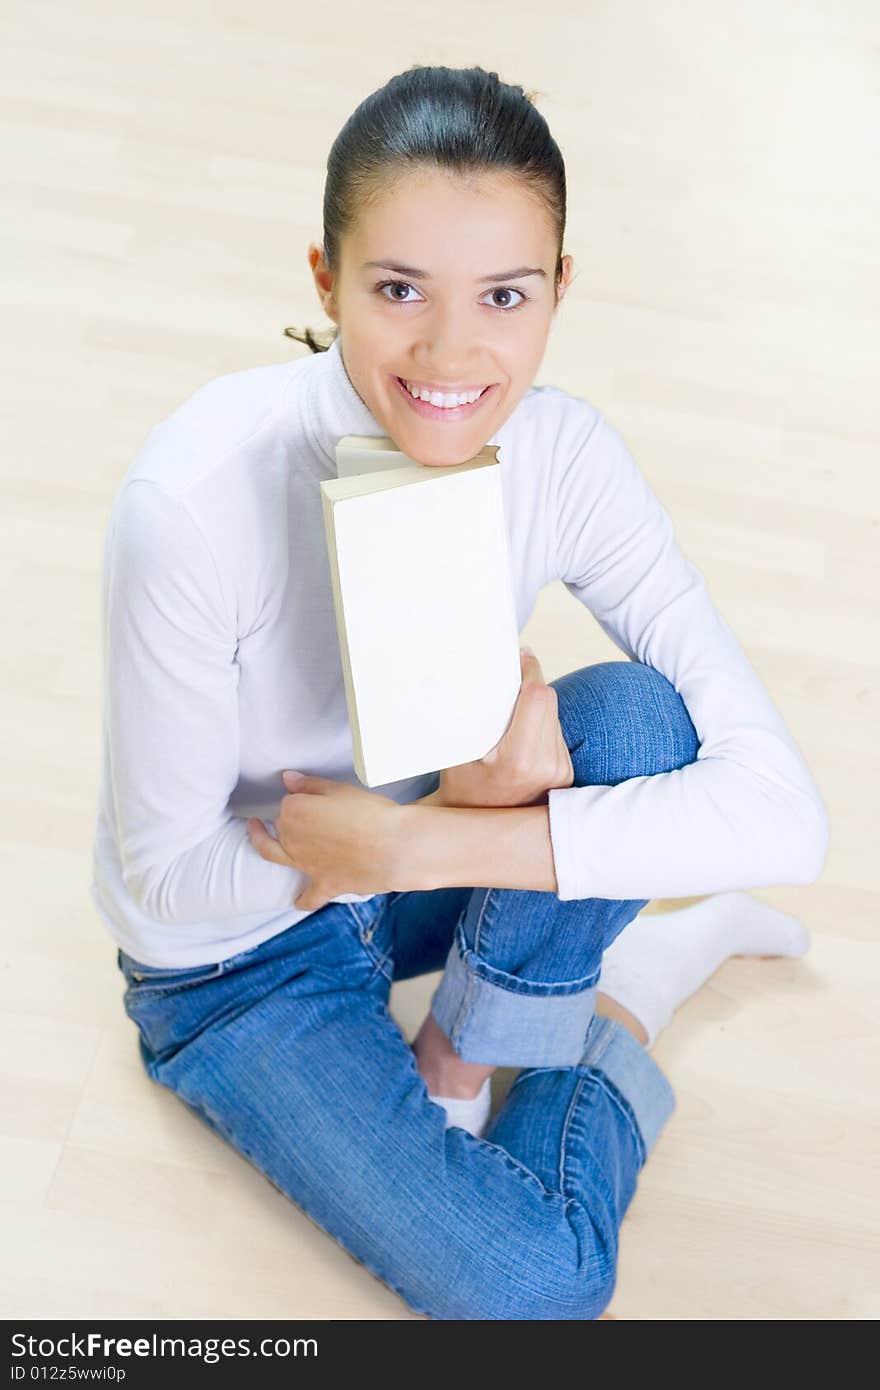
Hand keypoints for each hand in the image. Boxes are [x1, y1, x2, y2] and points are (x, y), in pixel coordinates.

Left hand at [246, 770, 404, 911]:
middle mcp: (292, 839)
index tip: (314, 796)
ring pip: (276, 855)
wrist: (394, 847)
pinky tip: (297, 901)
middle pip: (281, 826)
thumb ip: (310, 785)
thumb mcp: (340, 790)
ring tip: (259, 837)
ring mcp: (305, 865)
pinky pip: (307, 897)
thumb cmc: (370, 813)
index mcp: (293, 811)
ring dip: (265, 845)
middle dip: (289, 818)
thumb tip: (287, 779)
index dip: (302, 798)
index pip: (288, 801)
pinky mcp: (325, 884)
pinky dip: (301, 900)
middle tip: (309, 813)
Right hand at [432, 647, 574, 808]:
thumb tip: (481, 676)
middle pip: (549, 702)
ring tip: (513, 708)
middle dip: (532, 685)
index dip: (531, 671)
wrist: (476, 833)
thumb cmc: (459, 791)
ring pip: (555, 716)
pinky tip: (522, 732)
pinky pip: (556, 734)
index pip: (538, 698)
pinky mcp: (566, 776)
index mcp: (518, 760)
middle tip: (514, 675)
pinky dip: (541, 724)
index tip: (522, 657)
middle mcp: (547, 767)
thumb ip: (472, 718)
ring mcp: (560, 773)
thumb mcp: (458, 754)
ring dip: (537, 705)